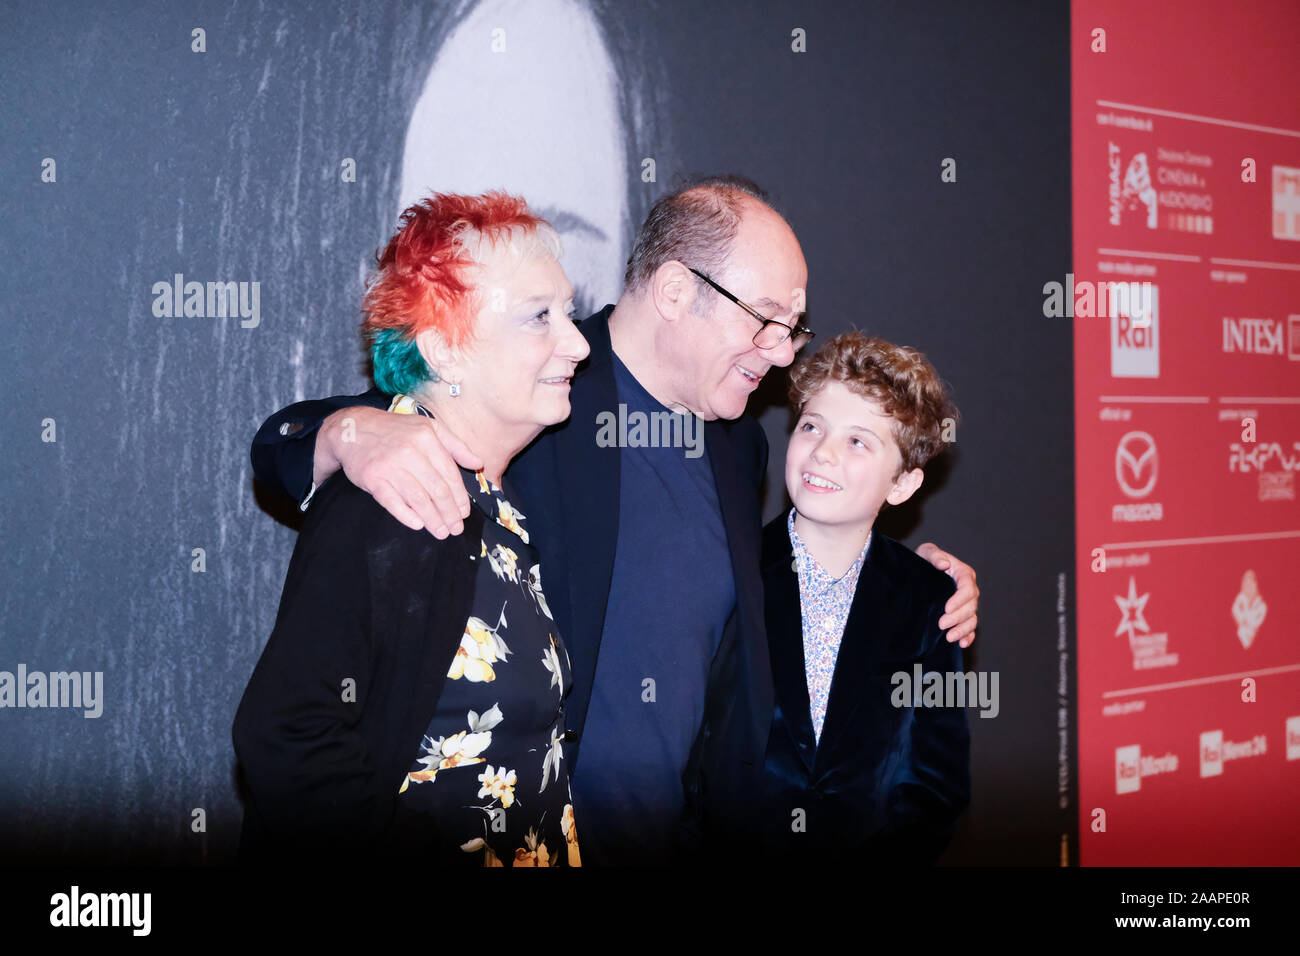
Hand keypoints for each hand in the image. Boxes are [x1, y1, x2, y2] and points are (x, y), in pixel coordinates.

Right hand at [315, 406, 483, 537]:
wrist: (353, 429)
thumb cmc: (395, 430)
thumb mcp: (428, 428)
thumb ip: (455, 445)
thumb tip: (478, 463)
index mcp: (427, 438)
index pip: (449, 474)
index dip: (460, 497)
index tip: (464, 512)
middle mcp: (410, 452)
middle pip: (437, 490)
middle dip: (449, 513)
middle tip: (456, 528)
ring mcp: (390, 466)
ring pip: (418, 499)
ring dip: (433, 519)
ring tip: (441, 532)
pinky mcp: (373, 478)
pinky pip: (393, 502)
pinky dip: (406, 515)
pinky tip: (418, 525)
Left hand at [915, 542, 977, 646]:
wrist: (918, 574)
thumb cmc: (924, 561)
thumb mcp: (926, 553)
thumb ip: (934, 555)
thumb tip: (944, 563)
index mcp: (963, 573)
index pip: (968, 587)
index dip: (960, 600)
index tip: (946, 608)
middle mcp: (968, 590)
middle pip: (971, 606)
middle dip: (958, 617)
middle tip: (941, 624)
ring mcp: (966, 604)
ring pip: (972, 619)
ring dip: (963, 630)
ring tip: (949, 637)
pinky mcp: (961, 616)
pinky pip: (970, 628)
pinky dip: (967, 636)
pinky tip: (961, 643)